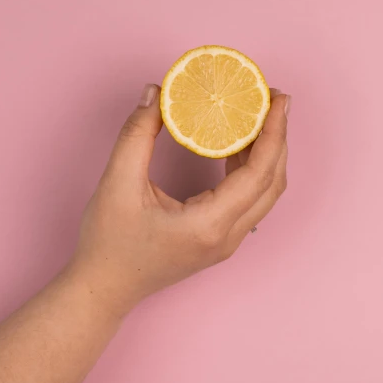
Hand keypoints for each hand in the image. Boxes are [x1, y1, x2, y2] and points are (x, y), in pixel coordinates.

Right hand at [68, 83, 289, 317]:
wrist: (103, 289)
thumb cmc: (108, 244)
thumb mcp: (117, 183)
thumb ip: (137, 134)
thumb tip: (156, 94)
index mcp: (209, 225)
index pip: (259, 173)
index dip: (273, 132)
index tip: (279, 98)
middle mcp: (226, 237)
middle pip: (272, 183)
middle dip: (278, 138)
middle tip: (273, 100)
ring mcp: (225, 243)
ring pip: (263, 194)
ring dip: (266, 154)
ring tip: (257, 117)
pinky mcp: (217, 241)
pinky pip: (247, 201)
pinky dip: (250, 170)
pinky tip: (235, 145)